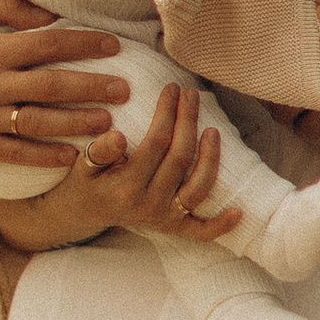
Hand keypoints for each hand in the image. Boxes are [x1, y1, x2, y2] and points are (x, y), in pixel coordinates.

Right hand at [0, 0, 128, 163]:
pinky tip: (72, 155)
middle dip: (92, 88)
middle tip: (125, 89)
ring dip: (77, 124)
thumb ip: (4, 6)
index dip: (83, 45)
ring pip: (37, 123)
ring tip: (109, 124)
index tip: (114, 46)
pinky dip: (45, 156)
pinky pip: (14, 153)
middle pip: (50, 87)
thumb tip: (49, 13)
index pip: (46, 45)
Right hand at [0, 82, 245, 252]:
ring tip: (213, 129)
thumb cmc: (84, 180)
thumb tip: (117, 135)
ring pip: (198, 187)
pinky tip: (238, 211)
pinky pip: (201, 231)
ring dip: (210, 158)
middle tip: (191, 94)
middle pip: (181, 159)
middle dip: (188, 122)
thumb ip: (98, 152)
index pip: (156, 143)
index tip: (171, 88)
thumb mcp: (81, 166)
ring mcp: (163, 219)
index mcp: (126, 188)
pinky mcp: (172, 229)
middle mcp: (148, 206)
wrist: (82, 212)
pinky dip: (221, 225)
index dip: (167, 113)